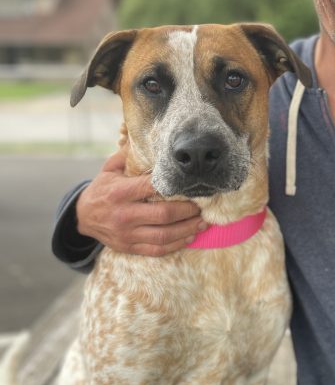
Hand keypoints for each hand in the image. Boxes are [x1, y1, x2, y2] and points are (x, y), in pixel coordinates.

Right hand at [76, 148, 206, 255]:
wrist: (82, 217)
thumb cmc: (102, 189)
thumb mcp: (110, 169)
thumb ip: (128, 155)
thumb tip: (148, 135)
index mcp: (120, 192)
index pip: (152, 188)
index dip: (175, 187)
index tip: (192, 184)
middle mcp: (124, 215)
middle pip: (163, 214)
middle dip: (188, 211)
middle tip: (203, 206)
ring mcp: (127, 234)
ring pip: (164, 235)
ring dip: (187, 230)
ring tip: (203, 223)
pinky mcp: (130, 247)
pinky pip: (157, 250)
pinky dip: (176, 245)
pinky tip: (189, 237)